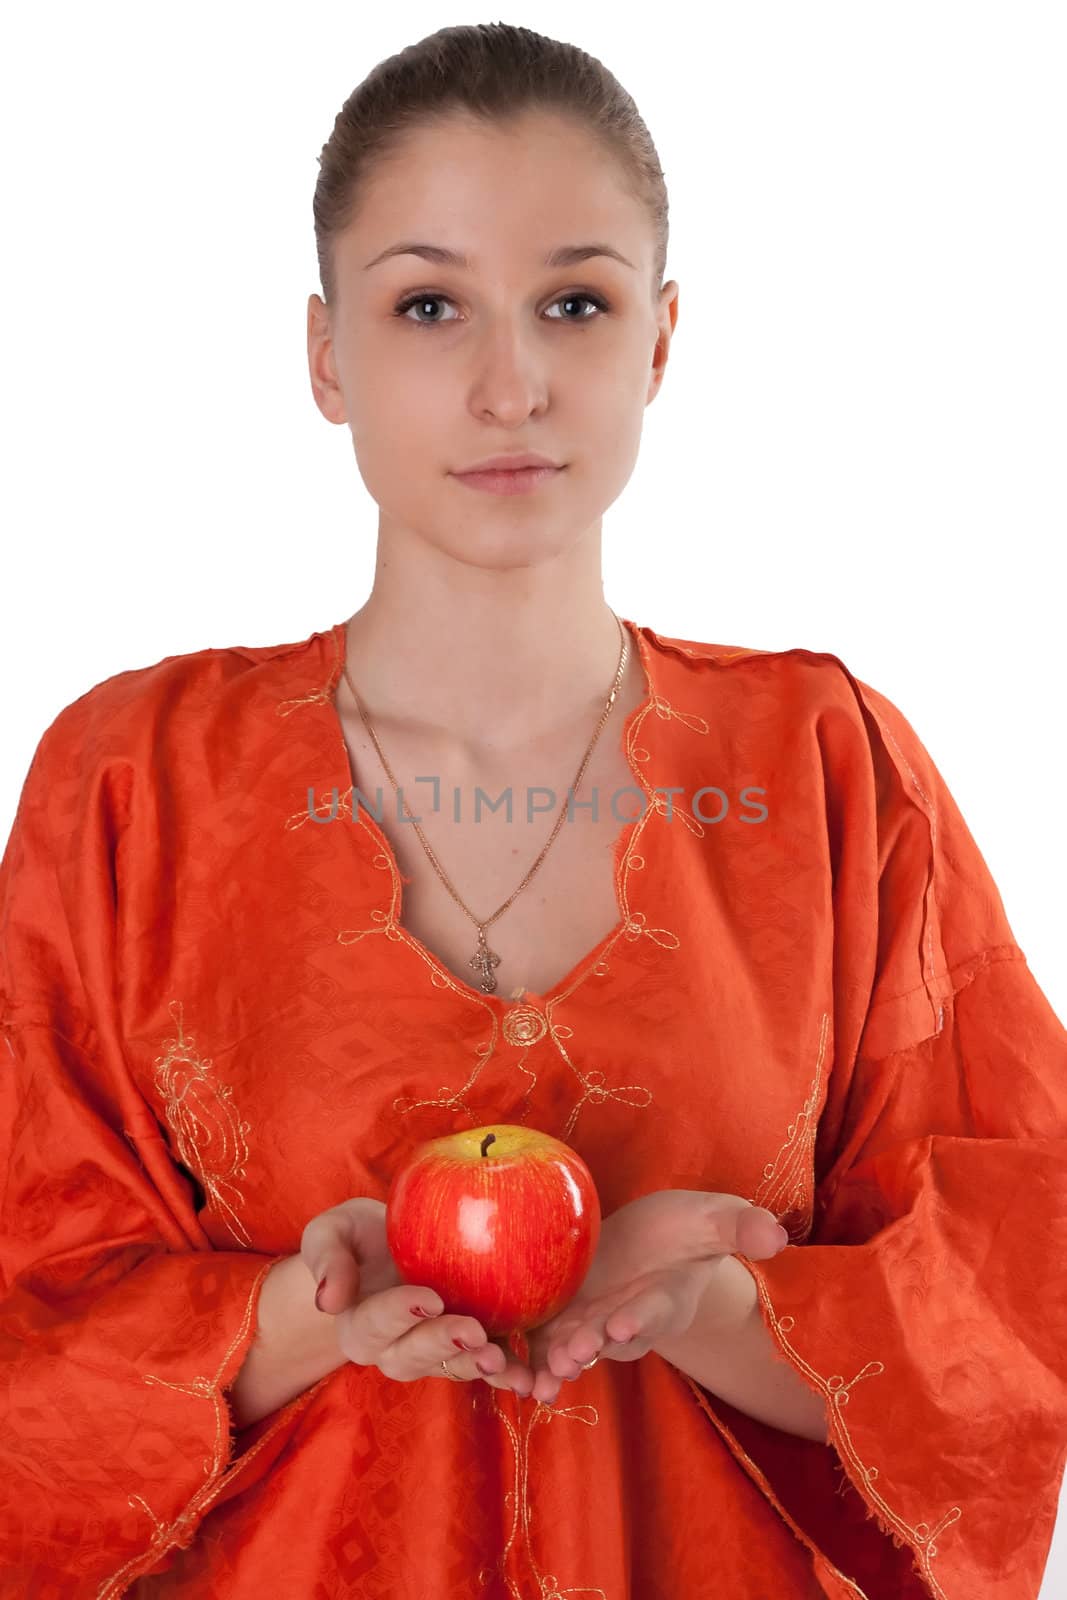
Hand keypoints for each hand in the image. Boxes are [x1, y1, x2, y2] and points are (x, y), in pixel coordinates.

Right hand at [301, 1197, 534, 1395]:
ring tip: (500, 1359)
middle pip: (414, 1355)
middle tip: (472, 1331)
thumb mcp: (331, 1232)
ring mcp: (430, 1352)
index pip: (374, 1323)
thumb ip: (327, 1259)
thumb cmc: (356, 1235)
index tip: (429, 1297)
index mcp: (358, 1323)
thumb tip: (328, 1300)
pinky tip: (528, 1372)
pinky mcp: (464, 1348)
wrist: (387, 1246)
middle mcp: (393, 1348)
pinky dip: (506, 1371)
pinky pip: (481, 1364)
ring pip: (450, 1367)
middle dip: (444, 1344)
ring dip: (475, 1365)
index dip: (401, 1313)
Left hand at [519, 1190, 788, 1405]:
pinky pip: (540, 1346)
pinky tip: (510, 1370)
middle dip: (593, 1345)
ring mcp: (591, 1325)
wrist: (651, 1245)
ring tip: (545, 1370)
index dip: (641, 1317)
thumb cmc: (687, 1230)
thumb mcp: (716, 1220)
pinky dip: (527, 1360)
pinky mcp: (559, 1321)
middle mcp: (627, 1321)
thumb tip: (777, 1234)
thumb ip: (740, 1227)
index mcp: (664, 1299)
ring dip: (557, 1361)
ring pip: (572, 1349)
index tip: (628, 1322)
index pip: (654, 1310)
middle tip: (575, 1351)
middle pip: (608, 1339)